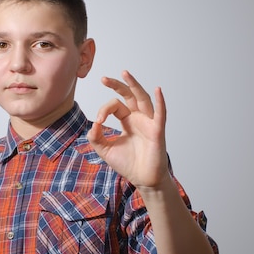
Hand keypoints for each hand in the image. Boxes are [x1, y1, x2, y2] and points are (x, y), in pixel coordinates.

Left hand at [86, 70, 169, 188]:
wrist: (143, 179)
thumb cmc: (128, 164)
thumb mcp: (105, 150)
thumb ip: (96, 138)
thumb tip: (93, 124)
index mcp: (127, 121)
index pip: (115, 106)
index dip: (104, 110)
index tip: (99, 122)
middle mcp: (139, 118)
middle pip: (129, 96)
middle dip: (117, 85)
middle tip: (103, 78)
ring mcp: (149, 123)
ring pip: (142, 99)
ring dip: (134, 86)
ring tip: (125, 74)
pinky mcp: (157, 131)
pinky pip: (160, 114)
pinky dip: (160, 102)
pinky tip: (157, 90)